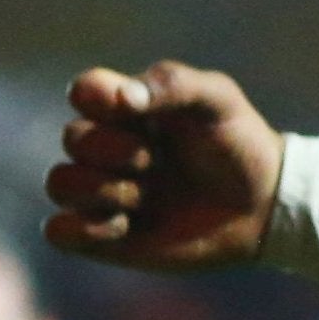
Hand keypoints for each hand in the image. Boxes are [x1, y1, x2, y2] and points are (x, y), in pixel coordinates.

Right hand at [47, 61, 286, 269]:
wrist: (261, 206)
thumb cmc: (238, 143)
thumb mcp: (218, 100)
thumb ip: (172, 85)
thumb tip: (118, 97)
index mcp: (129, 107)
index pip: (83, 90)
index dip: (96, 98)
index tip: (133, 109)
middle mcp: (108, 146)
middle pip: (73, 138)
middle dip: (115, 150)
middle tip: (155, 161)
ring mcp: (102, 190)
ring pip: (59, 183)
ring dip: (103, 191)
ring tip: (147, 197)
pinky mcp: (101, 234)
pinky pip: (57, 231)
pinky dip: (85, 229)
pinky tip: (126, 226)